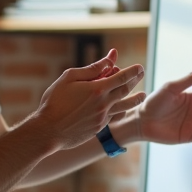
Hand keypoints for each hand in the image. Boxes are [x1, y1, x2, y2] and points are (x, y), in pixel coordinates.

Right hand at [31, 50, 145, 149]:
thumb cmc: (55, 101)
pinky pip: (114, 117)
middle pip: (125, 90)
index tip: (140, 67)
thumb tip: (109, 60)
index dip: (132, 71)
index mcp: (97, 89)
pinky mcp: (99, 128)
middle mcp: (104, 104)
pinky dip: (121, 111)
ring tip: (143, 95)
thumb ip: (92, 69)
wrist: (48, 131)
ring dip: (135, 99)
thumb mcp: (69, 78)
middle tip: (142, 73)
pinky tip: (123, 108)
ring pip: (124, 106)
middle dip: (135, 80)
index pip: (121, 77)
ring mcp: (103, 118)